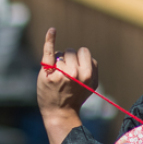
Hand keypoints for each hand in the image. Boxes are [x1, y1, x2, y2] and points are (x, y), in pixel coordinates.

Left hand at [38, 28, 97, 143]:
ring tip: (57, 76)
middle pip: (71, 51)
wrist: (59, 112)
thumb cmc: (75, 97)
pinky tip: (52, 30)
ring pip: (60, 53)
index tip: (76, 71)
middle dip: (68, 60)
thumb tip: (84, 54)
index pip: (83, 52)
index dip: (79, 59)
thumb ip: (92, 68)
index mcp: (88, 74)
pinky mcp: (48, 73)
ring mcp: (60, 72)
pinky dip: (50, 39)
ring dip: (58, 61)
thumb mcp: (92, 85)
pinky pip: (49, 51)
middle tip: (65, 77)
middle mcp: (75, 73)